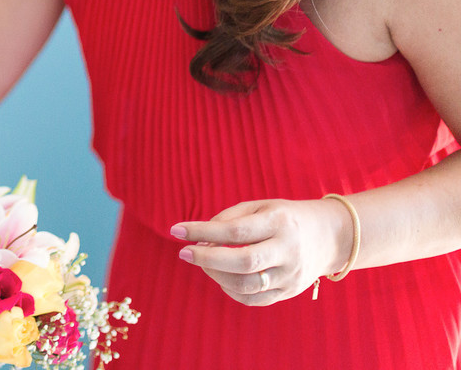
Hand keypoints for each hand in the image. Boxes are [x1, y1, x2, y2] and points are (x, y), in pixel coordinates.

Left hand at [170, 197, 348, 305]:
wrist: (330, 236)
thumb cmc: (284, 217)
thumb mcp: (260, 206)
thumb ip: (229, 218)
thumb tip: (200, 238)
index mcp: (279, 223)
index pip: (235, 231)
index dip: (202, 231)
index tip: (176, 230)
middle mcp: (288, 251)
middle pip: (242, 262)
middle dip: (207, 259)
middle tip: (184, 253)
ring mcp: (291, 275)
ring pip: (246, 285)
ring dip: (216, 275)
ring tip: (203, 262)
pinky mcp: (289, 292)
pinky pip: (253, 299)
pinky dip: (229, 290)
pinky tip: (220, 276)